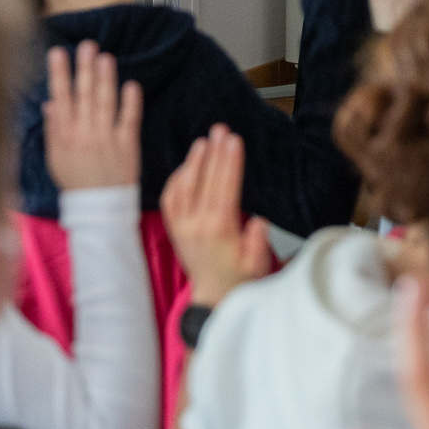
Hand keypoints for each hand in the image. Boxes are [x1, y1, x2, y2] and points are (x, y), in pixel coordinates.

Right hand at [43, 42, 141, 191]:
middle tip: (87, 46)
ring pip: (105, 104)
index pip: (61, 99)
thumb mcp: (56, 158)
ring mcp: (106, 139)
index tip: (58, 52)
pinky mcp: (128, 146)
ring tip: (106, 58)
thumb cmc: (76, 182)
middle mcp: (84, 135)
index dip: (59, 75)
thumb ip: (53, 129)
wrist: (99, 209)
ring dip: (106, 80)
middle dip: (84, 69)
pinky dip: (130, 103)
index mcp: (65, 136)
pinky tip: (131, 85)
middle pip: (83, 96)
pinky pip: (129, 121)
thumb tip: (50, 102)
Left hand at [160, 126, 270, 308]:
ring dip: (194, 161)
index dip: (229, 162)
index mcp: (220, 230)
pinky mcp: (174, 229)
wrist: (213, 298)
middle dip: (214, 153)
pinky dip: (176, 180)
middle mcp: (197, 225)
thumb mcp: (257, 265)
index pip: (225, 188)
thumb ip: (257, 243)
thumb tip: (258, 222)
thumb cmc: (239, 279)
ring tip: (204, 141)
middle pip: (206, 182)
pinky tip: (186, 166)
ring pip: (184, 187)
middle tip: (221, 130)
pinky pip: (170, 200)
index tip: (233, 140)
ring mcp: (182, 226)